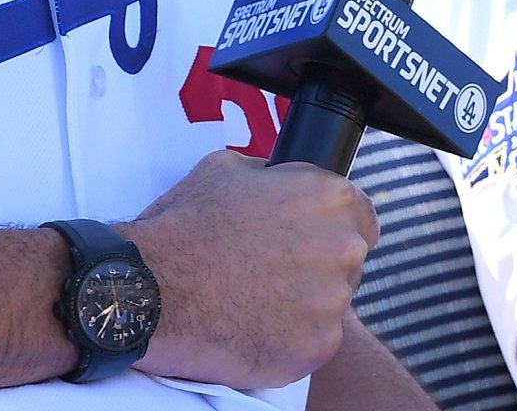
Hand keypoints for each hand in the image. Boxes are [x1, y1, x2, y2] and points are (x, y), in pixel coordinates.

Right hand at [125, 149, 379, 389]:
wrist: (154, 289)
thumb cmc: (186, 226)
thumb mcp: (227, 168)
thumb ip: (272, 175)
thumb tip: (280, 181)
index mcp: (331, 198)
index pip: (362, 216)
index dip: (332, 228)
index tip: (307, 241)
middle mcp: (344, 247)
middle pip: (348, 261)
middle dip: (317, 266)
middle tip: (271, 272)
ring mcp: (334, 302)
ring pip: (331, 304)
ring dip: (303, 304)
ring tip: (254, 300)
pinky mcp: (317, 347)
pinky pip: (313, 342)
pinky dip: (289, 339)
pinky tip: (251, 327)